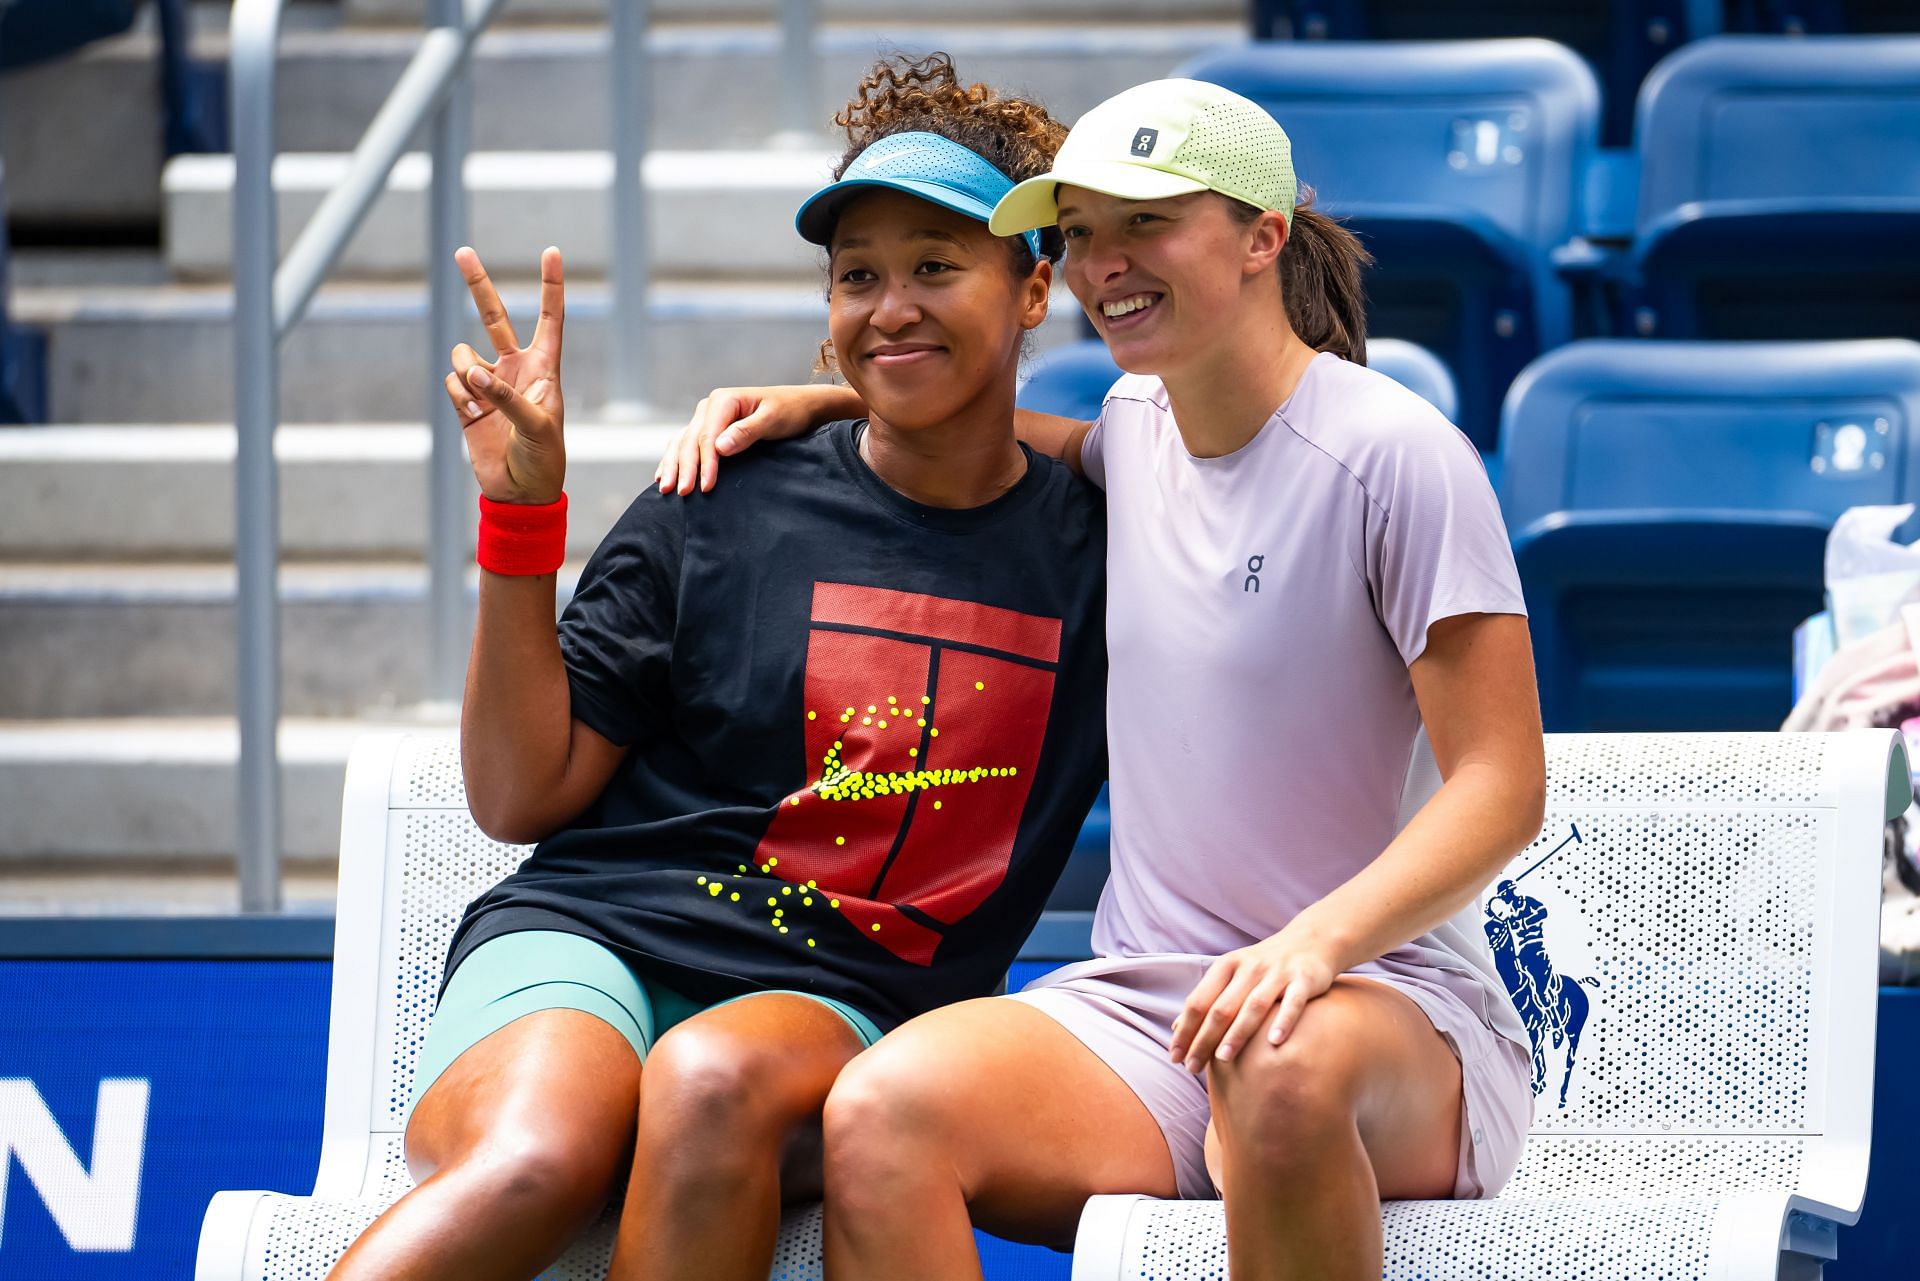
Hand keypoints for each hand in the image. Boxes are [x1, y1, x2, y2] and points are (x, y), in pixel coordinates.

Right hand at [443, 246, 565, 504]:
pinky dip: (458, 395)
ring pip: (463, 355)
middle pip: (493, 316)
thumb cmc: (543, 458)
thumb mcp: (536, 426)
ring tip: (480, 400)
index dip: (550, 286)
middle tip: (462, 252)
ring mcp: (488, 384)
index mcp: (544, 367)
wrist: (519, 491)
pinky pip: (452, 382)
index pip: (549, 318)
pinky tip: (472, 415)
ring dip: (467, 373)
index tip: (552, 251)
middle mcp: (514, 368)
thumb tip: (474, 373)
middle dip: (478, 285)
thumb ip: (505, 397)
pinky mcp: (465, 402)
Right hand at [653, 384, 859, 495]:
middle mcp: (710, 407)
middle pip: (690, 440)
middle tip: (680, 493)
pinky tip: (664, 475)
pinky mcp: (710, 428)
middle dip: (684, 468)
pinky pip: (686, 444)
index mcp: (723, 401)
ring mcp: (707, 417)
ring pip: (682, 442)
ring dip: (673, 465)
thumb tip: (718, 447)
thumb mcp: (773, 420)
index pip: (707, 437)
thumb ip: (746, 432)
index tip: (706, 487)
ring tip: (665, 488)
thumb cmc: (790, 412)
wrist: (801, 406)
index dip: (705, 463)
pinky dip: (675, 459)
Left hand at [1168, 933, 1338, 1072]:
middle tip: (1192, 1067)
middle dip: (1204, 1039)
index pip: (1198, 1001)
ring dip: (1237, 1033)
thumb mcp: (1232, 975)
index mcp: (1227, 966)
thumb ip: (1207, 999)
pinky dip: (1283, 1021)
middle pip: (1221, 1007)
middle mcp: (1249, 967)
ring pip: (1254, 1005)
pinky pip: (1293, 1002)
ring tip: (1223, 1058)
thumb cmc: (1264, 966)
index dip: (1185, 1030)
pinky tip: (1274, 1042)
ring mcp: (1277, 973)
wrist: (1310, 940)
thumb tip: (1177, 1028)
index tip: (1174, 1057)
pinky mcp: (1304, 979)